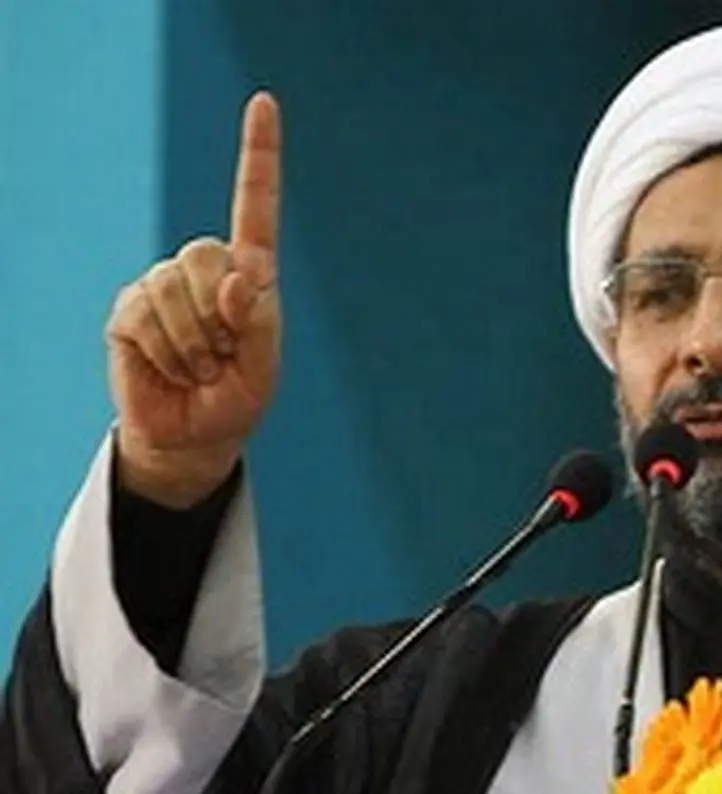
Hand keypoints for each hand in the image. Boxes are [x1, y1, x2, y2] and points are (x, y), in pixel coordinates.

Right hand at [106, 92, 282, 507]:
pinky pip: (145, 315)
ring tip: (199, 367)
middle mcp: (205, 269)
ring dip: (194, 343)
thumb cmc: (237, 396)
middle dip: (220, 316)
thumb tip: (237, 278)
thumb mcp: (263, 364)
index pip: (256, 204)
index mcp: (250, 273)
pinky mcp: (129, 308)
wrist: (194, 436)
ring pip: (174, 289)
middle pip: (208, 255)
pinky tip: (172, 369)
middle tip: (222, 356)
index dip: (259, 154)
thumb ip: (257, 319)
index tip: (264, 101)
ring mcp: (162, 285)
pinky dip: (166, 352)